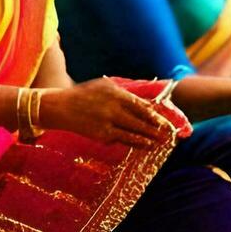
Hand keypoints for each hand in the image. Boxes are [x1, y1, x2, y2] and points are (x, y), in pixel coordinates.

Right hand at [38, 77, 176, 147]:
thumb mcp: (103, 85)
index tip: (165, 120)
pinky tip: (146, 146)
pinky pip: (122, 140)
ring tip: (162, 142)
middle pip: (140, 119)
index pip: (140, 105)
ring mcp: (107, 122)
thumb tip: (142, 101)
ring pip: (133, 132)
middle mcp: (113, 107)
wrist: (61, 107)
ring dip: (150, 138)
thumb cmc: (84, 94)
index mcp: (115, 93)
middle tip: (170, 133)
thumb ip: (123, 92)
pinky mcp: (101, 134)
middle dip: (157, 127)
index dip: (154, 114)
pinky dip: (136, 143)